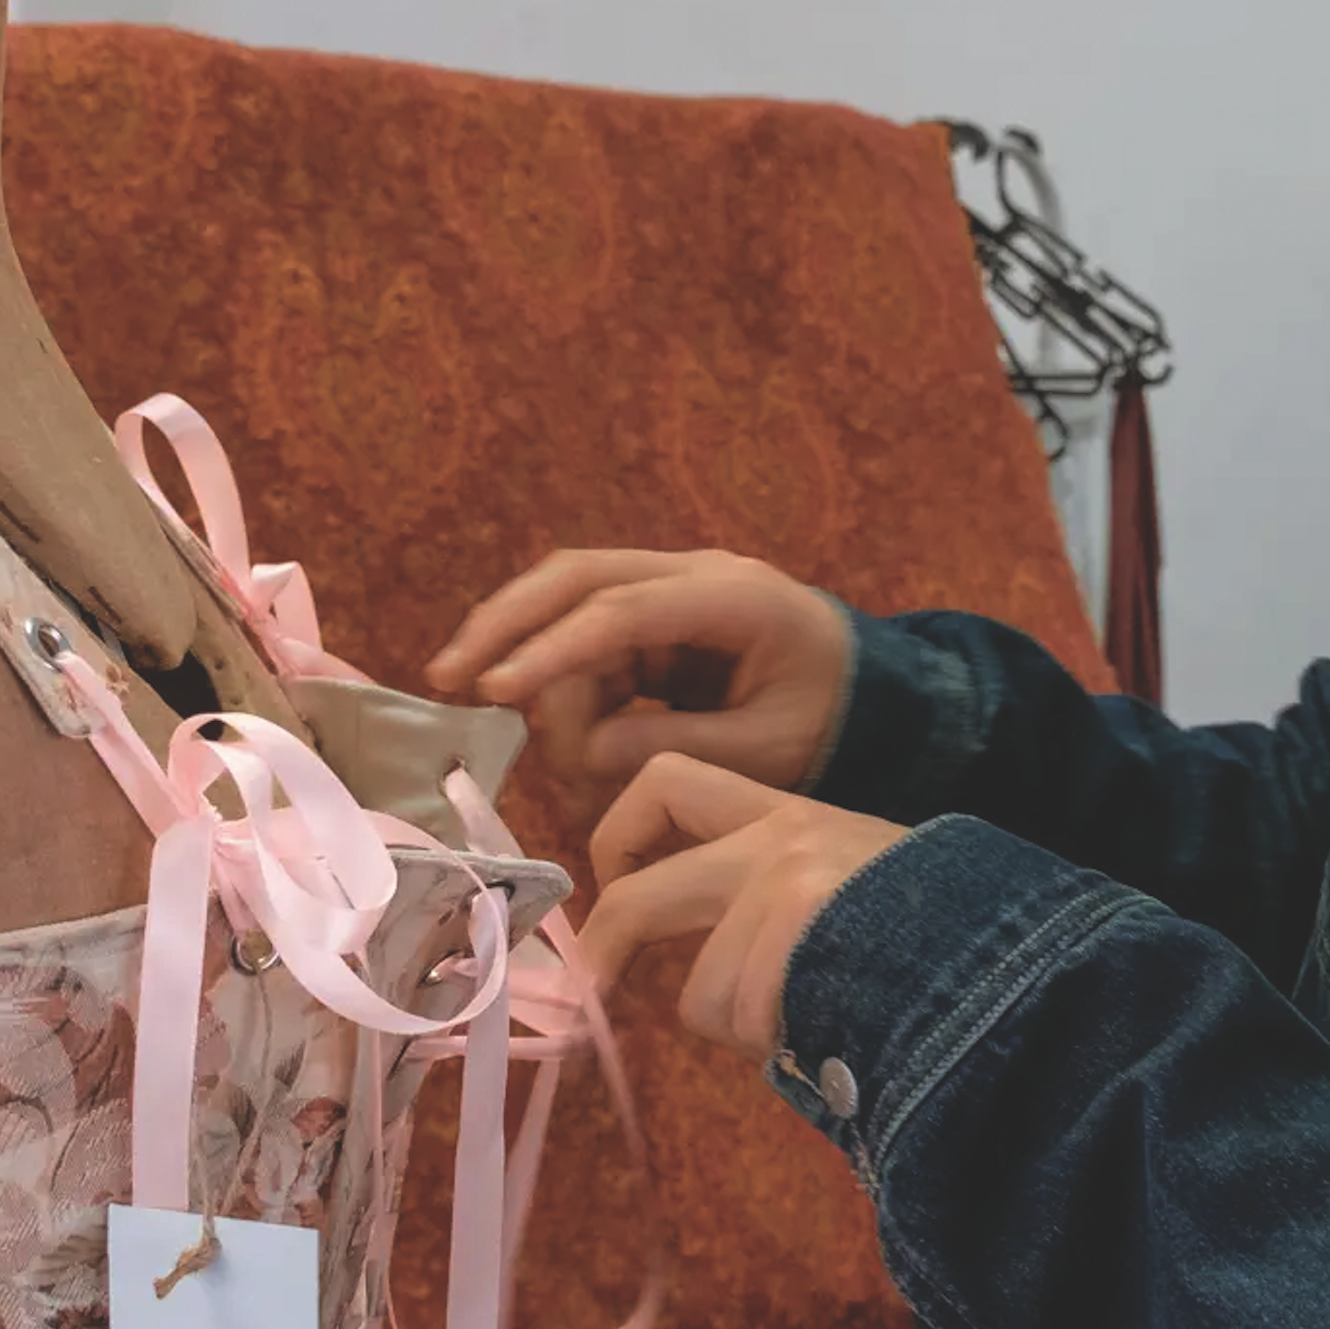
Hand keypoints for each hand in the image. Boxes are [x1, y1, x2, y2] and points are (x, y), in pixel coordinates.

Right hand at [427, 549, 852, 791]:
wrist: (881, 697)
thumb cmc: (833, 721)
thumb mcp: (769, 750)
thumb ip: (675, 748)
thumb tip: (580, 752)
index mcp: (733, 597)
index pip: (620, 611)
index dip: (551, 650)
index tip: (493, 692)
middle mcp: (693, 576)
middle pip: (575, 578)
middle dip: (506, 625)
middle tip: (448, 680)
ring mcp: (672, 592)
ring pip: (569, 608)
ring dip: (535, 671)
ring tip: (533, 749)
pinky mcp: (658, 620)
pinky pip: (589, 641)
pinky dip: (562, 685)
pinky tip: (557, 740)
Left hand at [575, 754, 908, 1054]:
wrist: (1012, 950)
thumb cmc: (940, 926)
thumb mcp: (851, 877)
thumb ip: (770, 891)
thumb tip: (685, 952)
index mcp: (786, 812)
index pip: (667, 784)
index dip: (619, 837)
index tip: (612, 885)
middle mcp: (775, 840)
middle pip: (637, 892)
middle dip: (607, 948)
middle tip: (598, 990)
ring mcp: (781, 892)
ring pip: (702, 991)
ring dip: (745, 1024)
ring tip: (816, 1015)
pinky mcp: (790, 944)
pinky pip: (740, 1021)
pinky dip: (776, 1042)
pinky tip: (831, 1024)